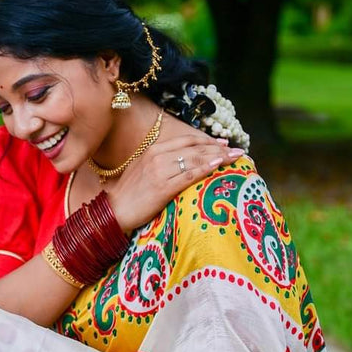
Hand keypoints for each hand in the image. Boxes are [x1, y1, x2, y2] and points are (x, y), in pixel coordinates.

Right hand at [108, 132, 243, 232]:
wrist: (114, 211)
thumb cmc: (128, 194)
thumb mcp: (142, 169)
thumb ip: (160, 161)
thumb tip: (180, 161)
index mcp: (153, 150)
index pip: (186, 140)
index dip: (207, 140)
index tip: (223, 143)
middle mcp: (158, 157)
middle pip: (194, 148)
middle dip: (218, 148)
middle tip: (237, 150)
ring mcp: (160, 172)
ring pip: (195, 159)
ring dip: (218, 157)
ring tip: (236, 158)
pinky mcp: (163, 188)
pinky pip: (189, 175)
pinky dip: (206, 168)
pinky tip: (219, 166)